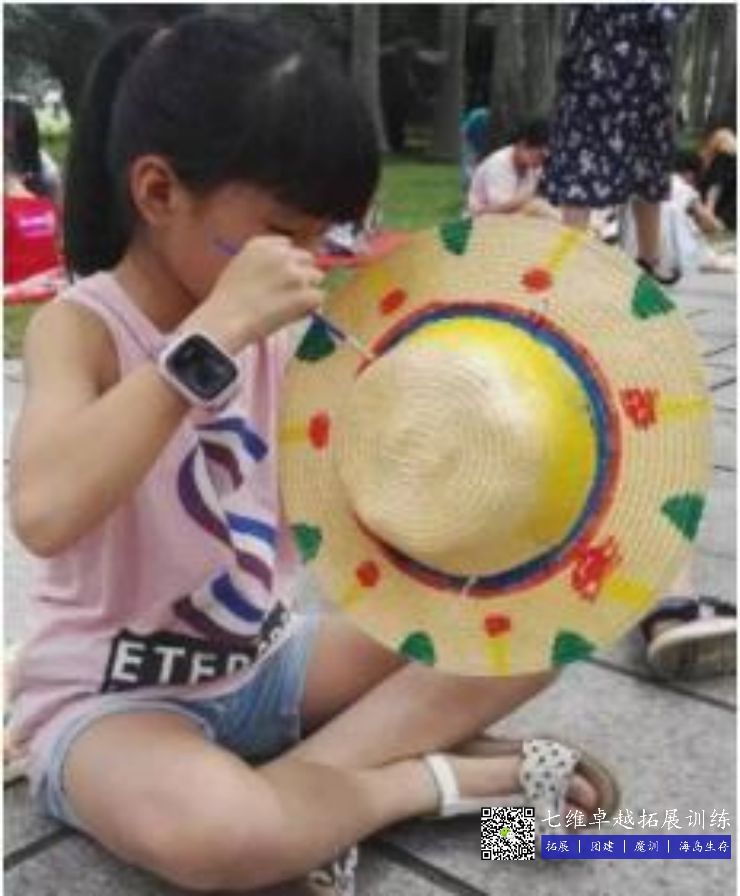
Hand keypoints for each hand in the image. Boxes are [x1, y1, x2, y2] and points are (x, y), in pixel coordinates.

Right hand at [184, 236, 323, 353]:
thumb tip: (284, 271)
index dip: (287, 261)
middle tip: (290, 293)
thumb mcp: (239, 267)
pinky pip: (318, 298)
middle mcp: (281, 255)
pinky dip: (310, 307)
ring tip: (287, 306)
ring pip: (316, 277)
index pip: (287, 245)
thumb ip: (262, 263)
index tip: (282, 276)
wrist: (226, 320)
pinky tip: (293, 315)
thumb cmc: (227, 301)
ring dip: (307, 290)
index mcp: (261, 245)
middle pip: (308, 258)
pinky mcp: (305, 294)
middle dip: (302, 273)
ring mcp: (295, 274)